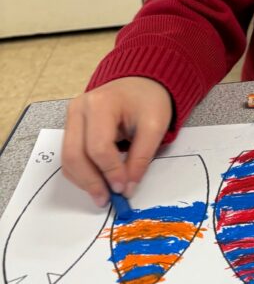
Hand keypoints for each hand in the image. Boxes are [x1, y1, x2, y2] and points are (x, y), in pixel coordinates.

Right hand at [62, 77, 172, 206]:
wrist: (142, 83)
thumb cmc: (149, 101)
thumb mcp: (155, 126)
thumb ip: (141, 158)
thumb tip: (127, 188)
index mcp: (101, 103)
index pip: (98, 147)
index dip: (110, 171)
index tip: (122, 188)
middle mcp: (78, 109)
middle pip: (75, 155)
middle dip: (91, 181)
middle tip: (107, 200)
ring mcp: (71, 117)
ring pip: (68, 158)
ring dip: (84, 181)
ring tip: (102, 196)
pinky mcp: (71, 127)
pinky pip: (70, 156)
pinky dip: (81, 173)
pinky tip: (97, 182)